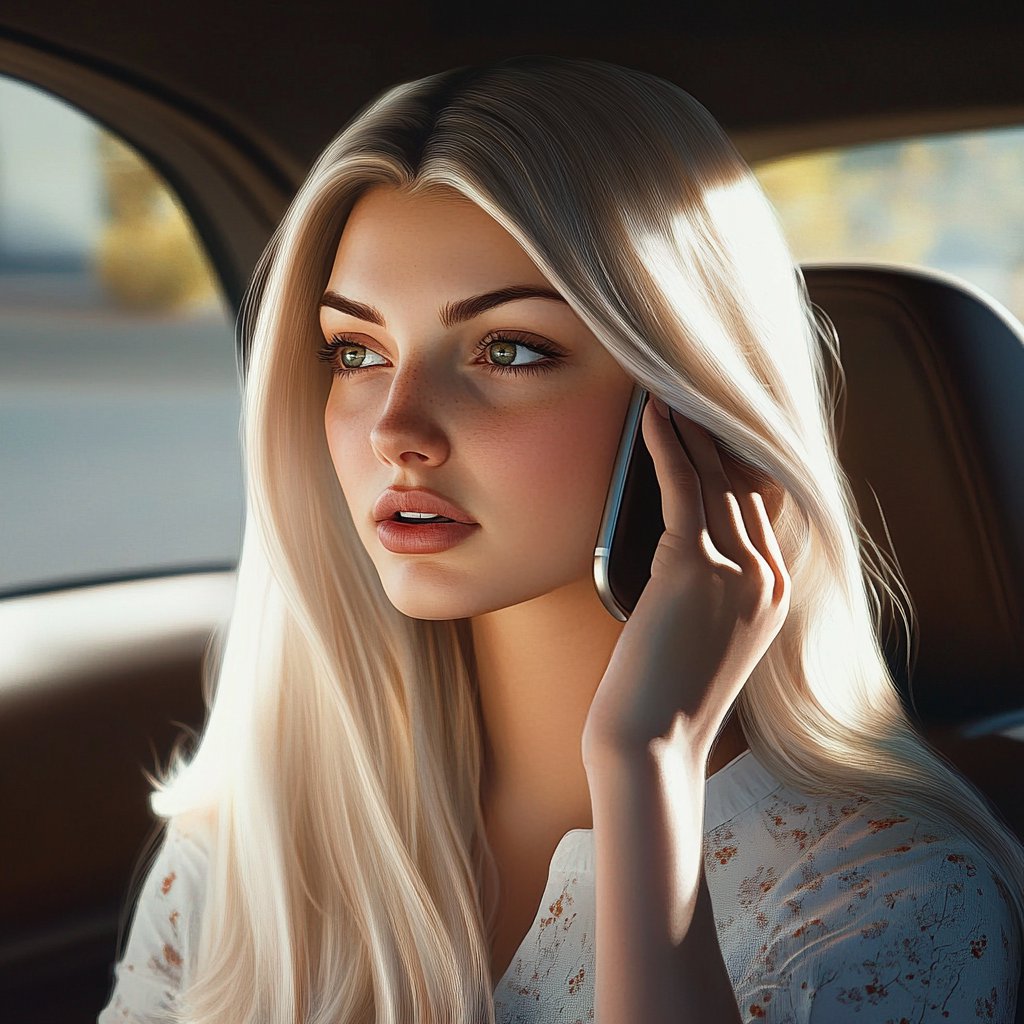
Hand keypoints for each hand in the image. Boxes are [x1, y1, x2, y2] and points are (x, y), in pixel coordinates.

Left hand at [582, 395, 790, 764]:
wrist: (651, 743)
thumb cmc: (663, 696)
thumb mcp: (703, 637)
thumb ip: (711, 589)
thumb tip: (684, 543)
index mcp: (775, 594)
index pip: (759, 507)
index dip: (734, 458)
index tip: (711, 422)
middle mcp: (768, 578)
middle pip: (744, 483)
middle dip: (715, 432)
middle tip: (688, 388)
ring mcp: (738, 572)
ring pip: (717, 478)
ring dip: (691, 428)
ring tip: (668, 389)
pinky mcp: (695, 568)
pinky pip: (684, 488)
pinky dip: (668, 446)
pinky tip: (652, 417)